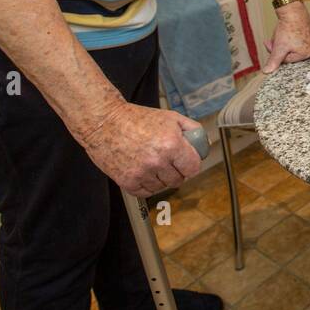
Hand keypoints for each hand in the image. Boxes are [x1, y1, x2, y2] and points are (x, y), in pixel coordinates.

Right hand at [77, 101, 203, 196]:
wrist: (104, 122)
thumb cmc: (136, 118)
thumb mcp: (170, 117)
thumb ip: (192, 130)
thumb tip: (205, 144)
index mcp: (171, 144)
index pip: (193, 169)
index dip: (191, 165)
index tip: (186, 163)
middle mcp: (158, 161)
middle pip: (178, 180)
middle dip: (175, 171)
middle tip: (166, 160)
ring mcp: (142, 173)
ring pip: (162, 187)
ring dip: (160, 178)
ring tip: (150, 162)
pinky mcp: (127, 182)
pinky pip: (145, 192)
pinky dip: (146, 185)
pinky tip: (142, 171)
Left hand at [263, 3, 309, 72]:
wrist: (292, 10)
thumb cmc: (289, 28)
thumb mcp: (279, 47)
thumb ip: (274, 61)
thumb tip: (267, 72)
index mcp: (306, 54)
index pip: (286, 60)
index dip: (275, 52)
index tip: (269, 44)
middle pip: (288, 52)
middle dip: (278, 47)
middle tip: (271, 39)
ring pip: (290, 45)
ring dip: (281, 41)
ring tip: (278, 33)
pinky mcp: (306, 31)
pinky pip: (294, 37)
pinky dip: (287, 35)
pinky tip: (284, 29)